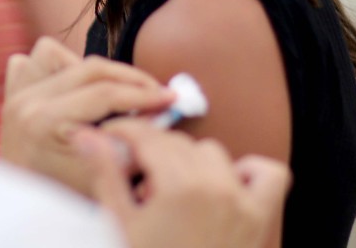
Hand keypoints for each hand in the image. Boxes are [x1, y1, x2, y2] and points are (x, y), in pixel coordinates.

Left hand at [0, 38, 174, 195]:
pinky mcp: (12, 92)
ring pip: (59, 53)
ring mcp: (16, 93)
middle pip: (90, 68)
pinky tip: (76, 88)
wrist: (25, 204)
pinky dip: (59, 65)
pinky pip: (37, 59)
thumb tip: (158, 109)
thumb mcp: (102, 173)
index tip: (172, 96)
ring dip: (90, 70)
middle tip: (157, 91)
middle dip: (130, 77)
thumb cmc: (63, 193)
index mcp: (44, 121)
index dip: (144, 93)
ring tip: (110, 92)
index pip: (104, 93)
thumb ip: (130, 140)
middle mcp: (26, 101)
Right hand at [76, 121, 290, 247]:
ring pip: (215, 154)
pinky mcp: (260, 222)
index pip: (149, 137)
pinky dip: (248, 173)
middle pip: (178, 143)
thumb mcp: (119, 225)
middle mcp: (216, 189)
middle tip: (133, 178)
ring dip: (190, 163)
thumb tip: (86, 135)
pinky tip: (222, 188)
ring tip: (169, 191)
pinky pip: (269, 175)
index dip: (125, 131)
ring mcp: (243, 205)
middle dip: (151, 152)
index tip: (111, 137)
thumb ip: (104, 174)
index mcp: (179, 189)